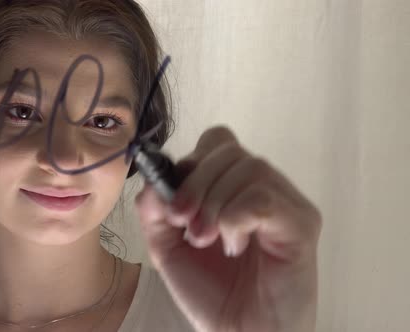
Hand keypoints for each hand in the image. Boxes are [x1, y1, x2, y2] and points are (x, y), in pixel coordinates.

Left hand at [134, 126, 321, 331]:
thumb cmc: (213, 294)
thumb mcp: (169, 249)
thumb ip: (155, 213)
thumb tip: (152, 183)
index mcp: (233, 188)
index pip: (217, 143)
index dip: (190, 164)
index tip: (174, 205)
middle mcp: (262, 188)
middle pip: (229, 150)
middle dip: (196, 184)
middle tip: (185, 225)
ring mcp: (286, 204)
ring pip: (249, 168)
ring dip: (215, 204)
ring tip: (207, 240)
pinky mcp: (302, 224)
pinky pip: (265, 199)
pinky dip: (236, 218)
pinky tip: (234, 246)